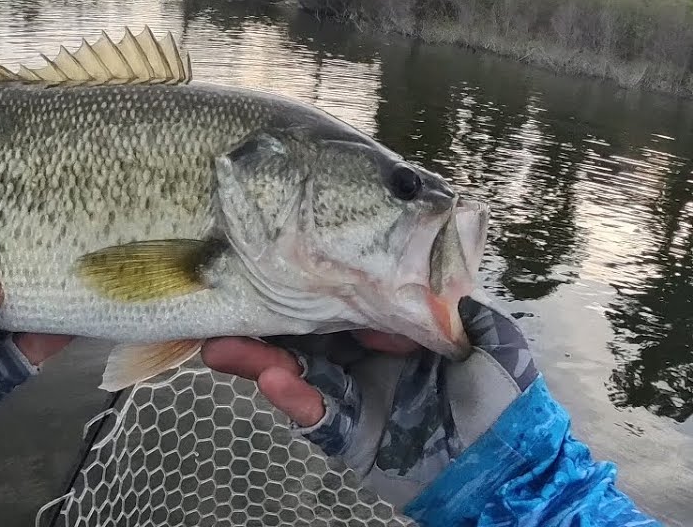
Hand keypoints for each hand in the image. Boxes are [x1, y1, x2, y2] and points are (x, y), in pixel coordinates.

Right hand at [202, 296, 537, 508]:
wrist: (510, 467)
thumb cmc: (503, 400)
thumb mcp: (491, 338)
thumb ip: (456, 302)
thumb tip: (422, 265)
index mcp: (390, 332)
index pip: (339, 301)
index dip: (308, 284)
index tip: (270, 264)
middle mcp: (362, 360)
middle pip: (304, 334)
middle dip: (263, 321)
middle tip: (220, 303)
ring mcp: (353, 397)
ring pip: (297, 372)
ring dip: (259, 360)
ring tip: (220, 349)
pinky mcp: (351, 436)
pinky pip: (318, 416)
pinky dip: (295, 399)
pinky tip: (271, 380)